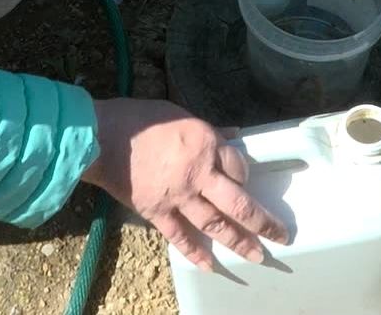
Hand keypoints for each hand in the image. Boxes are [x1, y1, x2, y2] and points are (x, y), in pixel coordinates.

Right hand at [82, 98, 286, 269]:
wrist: (100, 138)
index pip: (238, 165)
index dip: (245, 173)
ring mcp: (179, 196)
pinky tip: (210, 265)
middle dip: (262, 222)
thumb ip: (208, 130)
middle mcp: (199, 173)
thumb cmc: (138, 119)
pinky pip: (180, 237)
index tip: (244, 179)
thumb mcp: (179, 114)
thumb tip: (232, 134)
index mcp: (206, 143)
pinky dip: (195, 253)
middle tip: (280, 235)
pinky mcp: (157, 212)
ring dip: (239, 242)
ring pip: (216, 224)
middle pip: (239, 203)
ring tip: (257, 255)